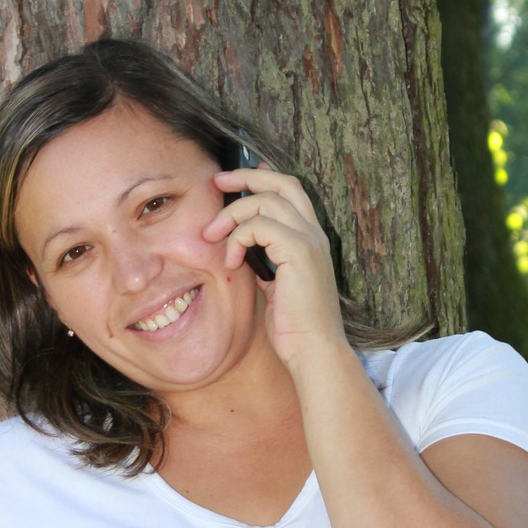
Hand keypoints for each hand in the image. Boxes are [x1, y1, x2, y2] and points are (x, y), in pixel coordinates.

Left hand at [204, 164, 346, 370]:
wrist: (314, 351)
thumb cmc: (295, 328)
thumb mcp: (276, 288)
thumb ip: (265, 265)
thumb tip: (243, 253)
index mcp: (311, 239)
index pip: (290, 191)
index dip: (263, 178)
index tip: (234, 180)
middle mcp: (315, 234)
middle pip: (282, 183)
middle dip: (246, 176)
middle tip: (216, 181)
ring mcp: (309, 240)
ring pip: (266, 200)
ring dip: (231, 214)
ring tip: (212, 236)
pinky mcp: (298, 252)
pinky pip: (260, 225)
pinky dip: (238, 238)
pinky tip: (231, 261)